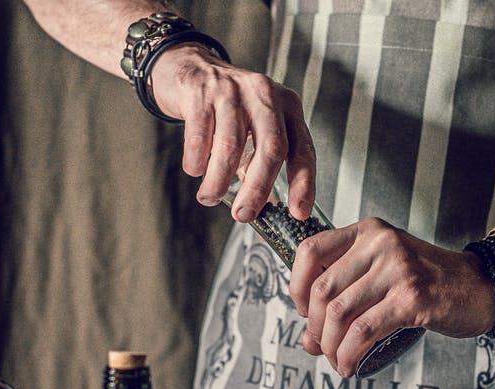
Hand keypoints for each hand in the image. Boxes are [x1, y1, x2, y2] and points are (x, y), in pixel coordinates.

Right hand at [150, 44, 315, 221]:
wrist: (191, 66)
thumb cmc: (229, 108)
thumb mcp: (257, 125)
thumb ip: (264, 160)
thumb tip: (268, 206)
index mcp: (288, 106)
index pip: (303, 149)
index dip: (303, 184)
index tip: (298, 213)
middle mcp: (265, 94)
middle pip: (271, 149)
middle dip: (258, 189)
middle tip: (243, 215)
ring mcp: (233, 90)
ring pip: (231, 145)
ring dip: (219, 180)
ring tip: (209, 198)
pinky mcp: (201, 90)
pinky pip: (200, 135)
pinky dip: (197, 160)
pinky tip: (195, 170)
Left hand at [289, 217, 494, 377]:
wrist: (482, 287)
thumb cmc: (431, 283)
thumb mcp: (385, 275)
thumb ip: (347, 298)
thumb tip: (307, 341)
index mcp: (368, 231)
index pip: (310, 251)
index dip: (296, 287)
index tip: (303, 312)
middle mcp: (380, 243)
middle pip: (321, 290)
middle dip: (314, 327)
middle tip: (322, 346)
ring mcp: (397, 269)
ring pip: (338, 313)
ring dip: (330, 346)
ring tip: (337, 361)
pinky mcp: (412, 298)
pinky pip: (364, 331)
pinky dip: (349, 354)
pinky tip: (350, 366)